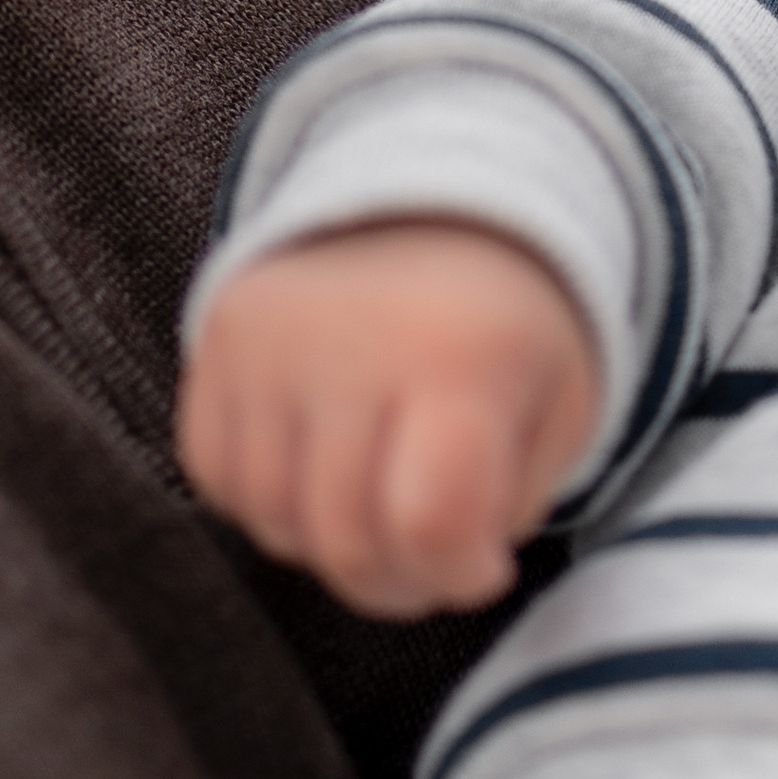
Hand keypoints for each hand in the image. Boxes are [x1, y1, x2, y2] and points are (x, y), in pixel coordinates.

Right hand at [175, 217, 602, 618]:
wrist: (438, 197)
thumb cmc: (510, 322)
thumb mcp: (561, 401)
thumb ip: (512, 502)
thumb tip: (446, 569)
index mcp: (461, 356)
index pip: (429, 524)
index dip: (459, 576)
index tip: (484, 565)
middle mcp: (352, 342)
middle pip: (346, 539)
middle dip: (398, 582)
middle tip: (430, 560)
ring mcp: (272, 339)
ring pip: (274, 522)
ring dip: (330, 548)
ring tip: (380, 509)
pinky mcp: (219, 337)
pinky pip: (216, 477)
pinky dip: (266, 502)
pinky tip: (321, 470)